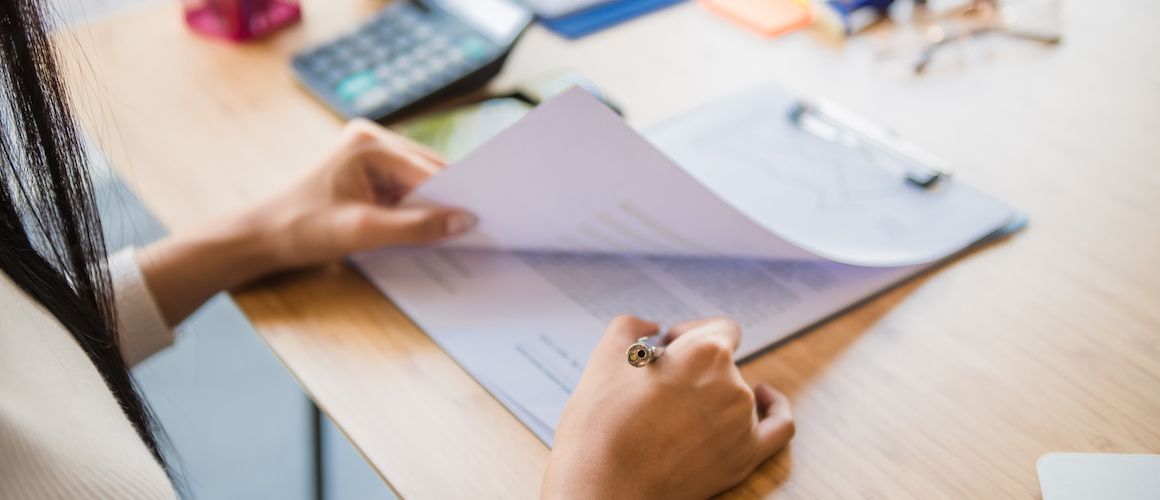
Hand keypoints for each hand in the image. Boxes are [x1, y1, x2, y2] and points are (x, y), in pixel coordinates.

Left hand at [243, 118, 475, 269]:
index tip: (485, 218)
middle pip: (428, 171)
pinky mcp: (368, 171)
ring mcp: (370, 153)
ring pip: (420, 180)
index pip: (427, 171)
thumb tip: (464, 221)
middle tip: (479, 226)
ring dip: (434, 205)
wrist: (262, 237)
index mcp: (369, 143)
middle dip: (448, 199)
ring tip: (456, 229)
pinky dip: (418, 207)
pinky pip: (406, 187)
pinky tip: (428, 226)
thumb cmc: (302, 229)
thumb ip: (415, 227)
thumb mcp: (362, 232)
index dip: (455, 196)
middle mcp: (372, 139)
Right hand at [542, 316, 794, 499]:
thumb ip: (631, 326)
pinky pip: (779, 427)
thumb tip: (651, 327)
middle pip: (723, 362)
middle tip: (657, 388)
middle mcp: (732, 384)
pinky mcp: (745, 457)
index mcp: (705, 353)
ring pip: (737, 392)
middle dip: (692, 368)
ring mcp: (742, 423)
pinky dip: (776, 408)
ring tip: (674, 411)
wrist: (604, 487)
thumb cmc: (601, 425)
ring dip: (712, 393)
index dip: (691, 333)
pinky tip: (766, 398)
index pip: (718, 328)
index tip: (669, 347)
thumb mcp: (606, 357)